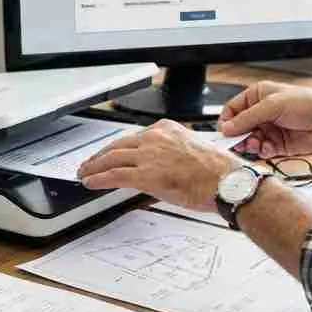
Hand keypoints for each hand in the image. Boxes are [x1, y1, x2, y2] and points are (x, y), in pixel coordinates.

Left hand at [77, 119, 242, 210]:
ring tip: (85, 173)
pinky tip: (90, 182)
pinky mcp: (146, 175)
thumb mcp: (191, 150)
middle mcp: (155, 138)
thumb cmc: (218, 172)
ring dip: (94, 167)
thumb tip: (160, 167)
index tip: (109, 154)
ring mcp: (149, 156)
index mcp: (166, 129)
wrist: (227, 182)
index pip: (133, 137)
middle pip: (117, 145)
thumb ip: (171, 153)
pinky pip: (114, 176)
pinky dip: (98, 179)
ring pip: (111, 159)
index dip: (117, 148)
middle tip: (89, 163)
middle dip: (100, 156)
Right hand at [218, 81, 311, 158]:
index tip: (226, 132)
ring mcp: (269, 128)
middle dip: (239, 136)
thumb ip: (247, 118)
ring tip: (257, 144)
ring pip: (248, 140)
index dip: (227, 121)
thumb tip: (227, 128)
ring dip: (251, 145)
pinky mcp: (276, 143)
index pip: (232, 109)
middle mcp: (261, 112)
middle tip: (241, 142)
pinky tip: (269, 148)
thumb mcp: (273, 106)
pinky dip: (262, 151)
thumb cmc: (308, 104)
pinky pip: (261, 150)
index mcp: (258, 95)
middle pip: (238, 127)